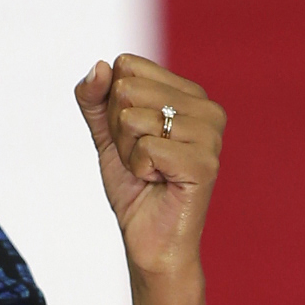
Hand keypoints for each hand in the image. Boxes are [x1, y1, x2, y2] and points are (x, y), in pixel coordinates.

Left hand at [74, 55, 224, 281]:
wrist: (149, 238)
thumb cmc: (134, 185)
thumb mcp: (106, 134)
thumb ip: (94, 98)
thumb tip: (99, 66)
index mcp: (189, 93)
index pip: (126, 65)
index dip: (112, 105)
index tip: (132, 136)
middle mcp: (207, 108)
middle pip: (126, 89)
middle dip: (118, 130)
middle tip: (140, 158)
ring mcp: (210, 135)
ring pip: (132, 118)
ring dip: (128, 152)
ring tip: (151, 172)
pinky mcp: (205, 163)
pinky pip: (146, 148)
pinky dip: (139, 169)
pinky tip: (158, 182)